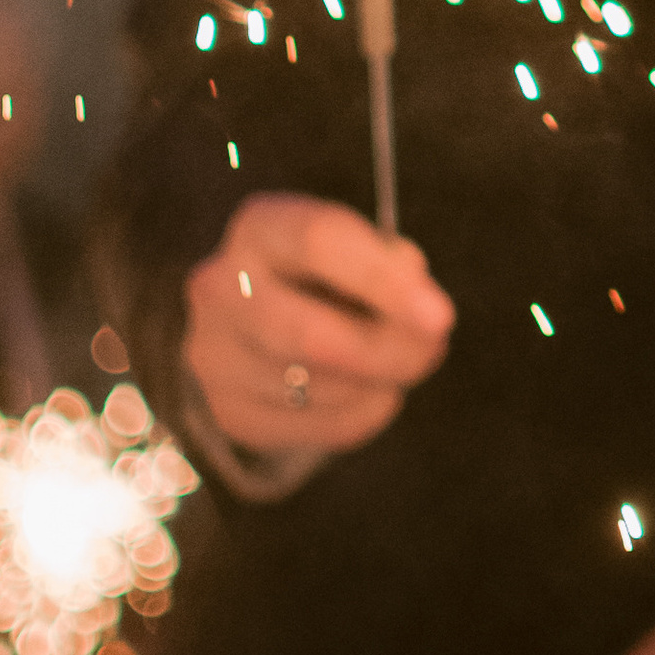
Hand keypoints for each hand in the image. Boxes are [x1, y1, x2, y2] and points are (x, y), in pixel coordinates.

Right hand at [183, 192, 453, 459]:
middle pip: (305, 334)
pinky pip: (307, 427)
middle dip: (384, 351)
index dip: (382, 282)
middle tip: (435, 350)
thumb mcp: (364, 248)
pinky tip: (372, 393)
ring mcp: (213, 352)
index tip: (441, 317)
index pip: (319, 244)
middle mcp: (219, 286)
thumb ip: (394, 266)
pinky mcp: (226, 407)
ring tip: (401, 363)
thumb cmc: (334, 273)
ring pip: (309, 387)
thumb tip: (418, 315)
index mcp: (262, 227)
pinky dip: (358, 415)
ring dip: (376, 382)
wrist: (267, 319)